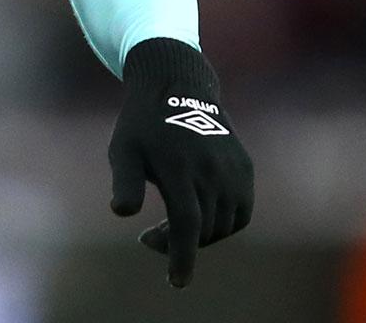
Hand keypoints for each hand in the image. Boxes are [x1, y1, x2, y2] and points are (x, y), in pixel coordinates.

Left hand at [108, 38, 253, 286]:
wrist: (178, 84)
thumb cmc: (142, 122)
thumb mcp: (123, 149)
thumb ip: (125, 182)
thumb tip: (121, 212)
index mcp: (179, 166)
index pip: (187, 223)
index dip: (182, 255)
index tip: (177, 282)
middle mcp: (211, 169)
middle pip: (203, 229)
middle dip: (178, 244)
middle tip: (151, 237)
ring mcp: (232, 168)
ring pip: (223, 224)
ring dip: (201, 234)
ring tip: (173, 224)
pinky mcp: (244, 167)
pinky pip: (241, 212)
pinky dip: (223, 222)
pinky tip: (201, 215)